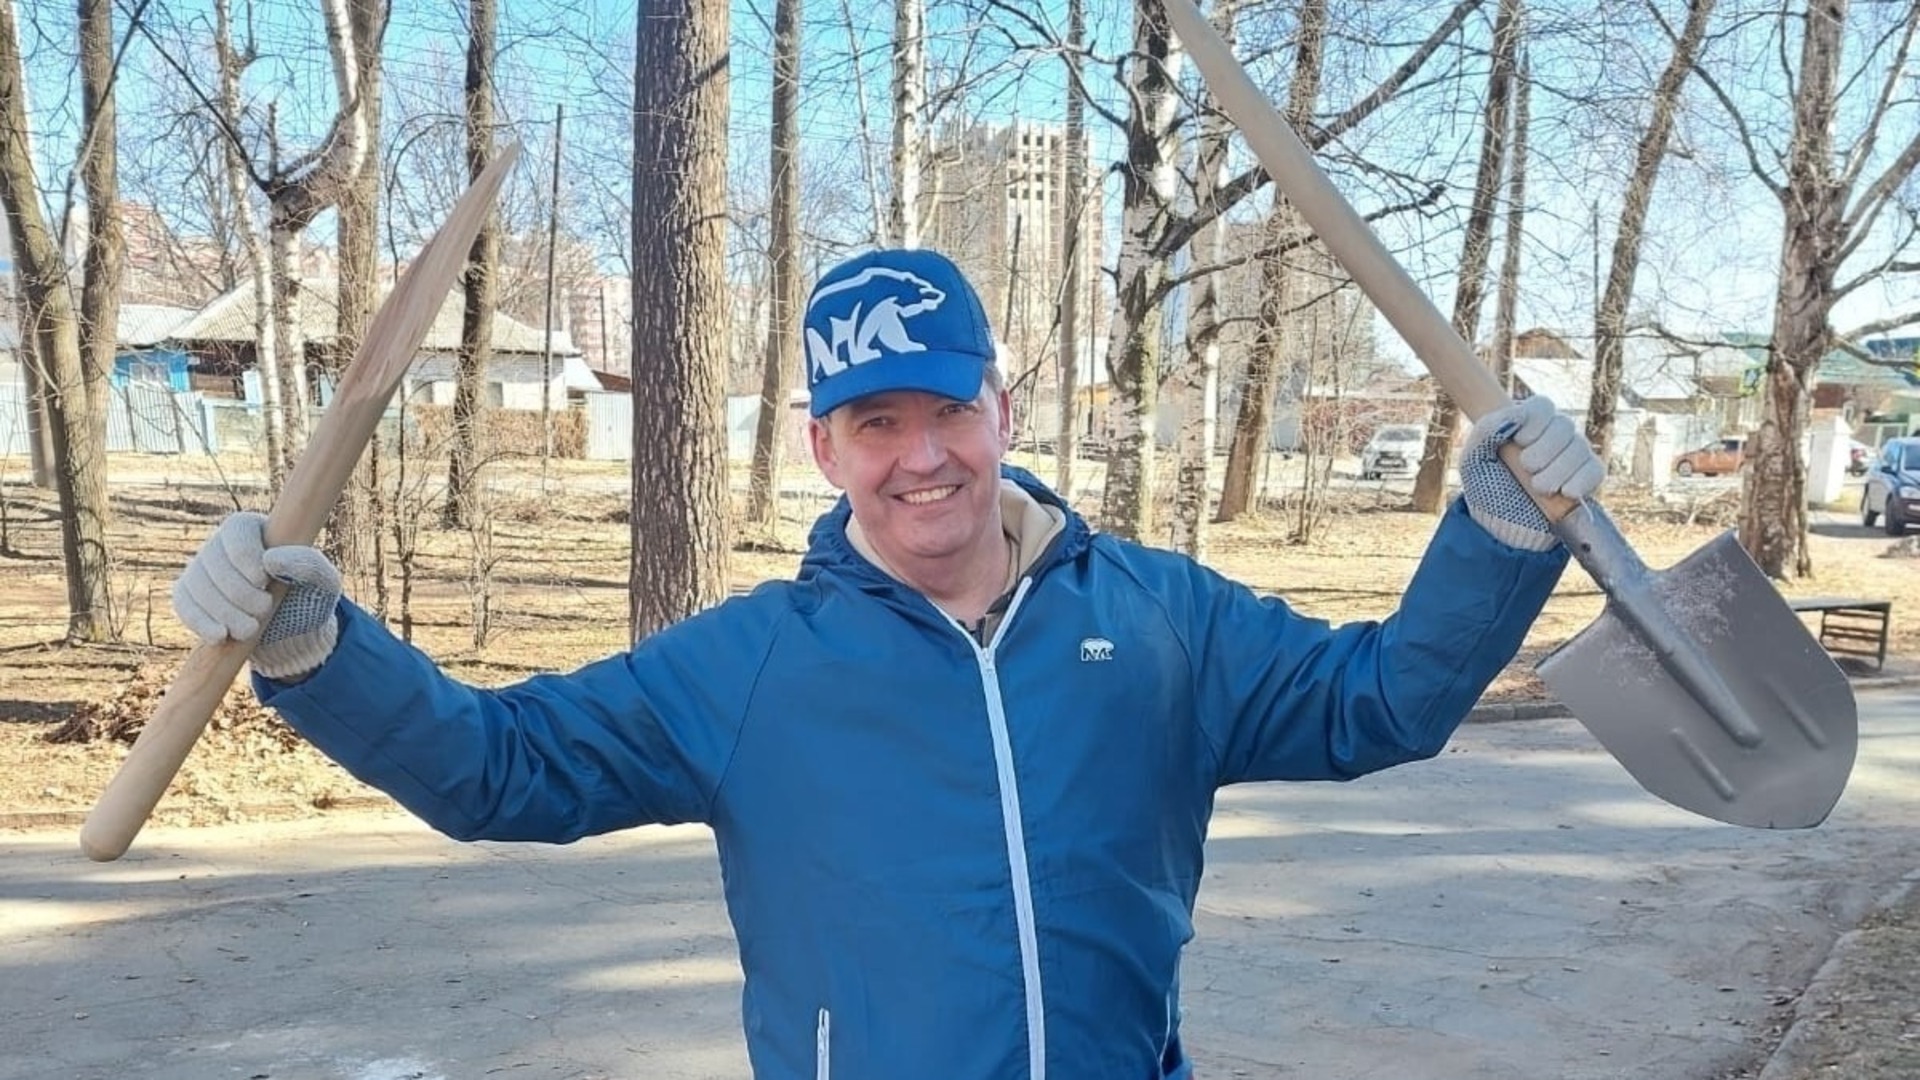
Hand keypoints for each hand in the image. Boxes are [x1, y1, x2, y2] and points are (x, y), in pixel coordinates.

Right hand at [172, 511, 342, 679]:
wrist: (291, 625)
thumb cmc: (309, 592)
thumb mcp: (322, 579)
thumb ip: (306, 564)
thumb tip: (271, 559)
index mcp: (250, 528)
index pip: (236, 533)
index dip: (245, 557)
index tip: (263, 580)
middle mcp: (219, 544)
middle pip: (214, 562)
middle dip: (238, 592)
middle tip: (263, 610)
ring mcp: (200, 569)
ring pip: (197, 585)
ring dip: (222, 611)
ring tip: (248, 630)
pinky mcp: (189, 595)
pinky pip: (184, 604)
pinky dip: (200, 622)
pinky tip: (219, 637)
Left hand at [1459, 395, 1604, 551]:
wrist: (1502, 526)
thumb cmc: (1486, 488)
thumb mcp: (1474, 459)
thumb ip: (1488, 430)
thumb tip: (1517, 413)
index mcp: (1526, 424)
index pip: (1542, 406)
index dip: (1535, 421)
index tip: (1520, 441)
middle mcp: (1553, 435)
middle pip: (1564, 425)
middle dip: (1545, 449)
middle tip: (1528, 469)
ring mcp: (1572, 455)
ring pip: (1579, 448)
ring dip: (1559, 468)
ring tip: (1540, 488)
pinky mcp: (1586, 478)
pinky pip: (1595, 470)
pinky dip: (1582, 480)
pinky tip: (1565, 492)